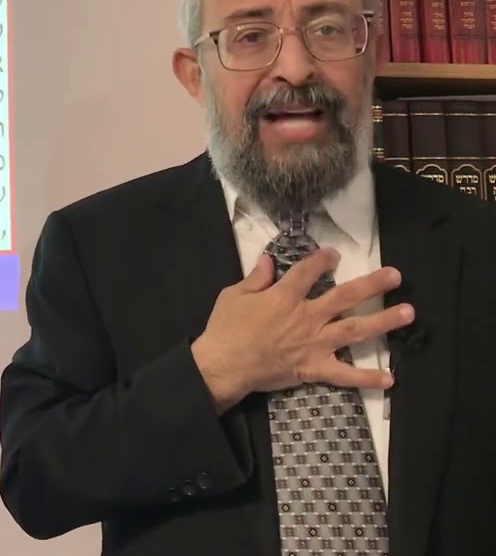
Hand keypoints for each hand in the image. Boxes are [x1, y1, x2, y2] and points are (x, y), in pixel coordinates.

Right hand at [190, 248, 412, 412]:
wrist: (223, 366)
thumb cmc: (226, 329)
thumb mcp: (233, 296)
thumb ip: (255, 278)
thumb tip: (270, 261)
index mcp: (284, 297)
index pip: (308, 272)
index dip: (322, 259)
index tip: (334, 254)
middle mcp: (307, 318)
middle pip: (344, 297)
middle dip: (371, 284)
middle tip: (395, 275)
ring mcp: (314, 344)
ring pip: (354, 330)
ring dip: (383, 321)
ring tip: (408, 313)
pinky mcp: (314, 368)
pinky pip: (344, 375)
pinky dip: (366, 378)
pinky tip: (390, 378)